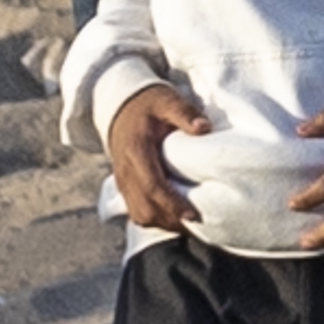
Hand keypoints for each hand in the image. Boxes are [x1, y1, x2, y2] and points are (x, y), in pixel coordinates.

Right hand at [105, 83, 210, 234]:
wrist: (120, 108)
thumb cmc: (148, 105)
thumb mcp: (166, 101)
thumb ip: (184, 113)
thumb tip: (203, 128)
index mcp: (136, 151)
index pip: (152, 186)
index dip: (172, 204)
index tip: (193, 213)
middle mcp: (125, 171)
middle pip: (144, 209)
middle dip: (170, 220)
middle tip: (197, 221)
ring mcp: (123, 182)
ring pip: (139, 215)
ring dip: (163, 223)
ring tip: (188, 221)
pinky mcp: (125, 187)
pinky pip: (137, 212)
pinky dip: (156, 219)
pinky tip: (174, 216)